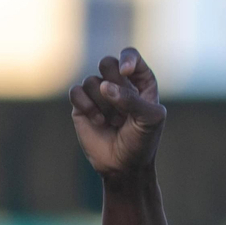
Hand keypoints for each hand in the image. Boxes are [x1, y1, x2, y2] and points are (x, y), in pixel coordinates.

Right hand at [70, 48, 166, 177]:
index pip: (132, 58)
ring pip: (92, 81)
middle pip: (107, 63)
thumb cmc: (142, 142)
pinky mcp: (82, 105)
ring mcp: (99, 94)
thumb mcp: (148, 120)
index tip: (126, 72)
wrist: (123, 166)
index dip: (127, 59)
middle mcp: (119, 85)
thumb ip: (132, 100)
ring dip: (103, 104)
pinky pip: (76, 91)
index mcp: (141, 84)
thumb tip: (105, 87)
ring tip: (113, 121)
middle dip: (113, 82)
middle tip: (120, 104)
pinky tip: (98, 121)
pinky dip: (86, 105)